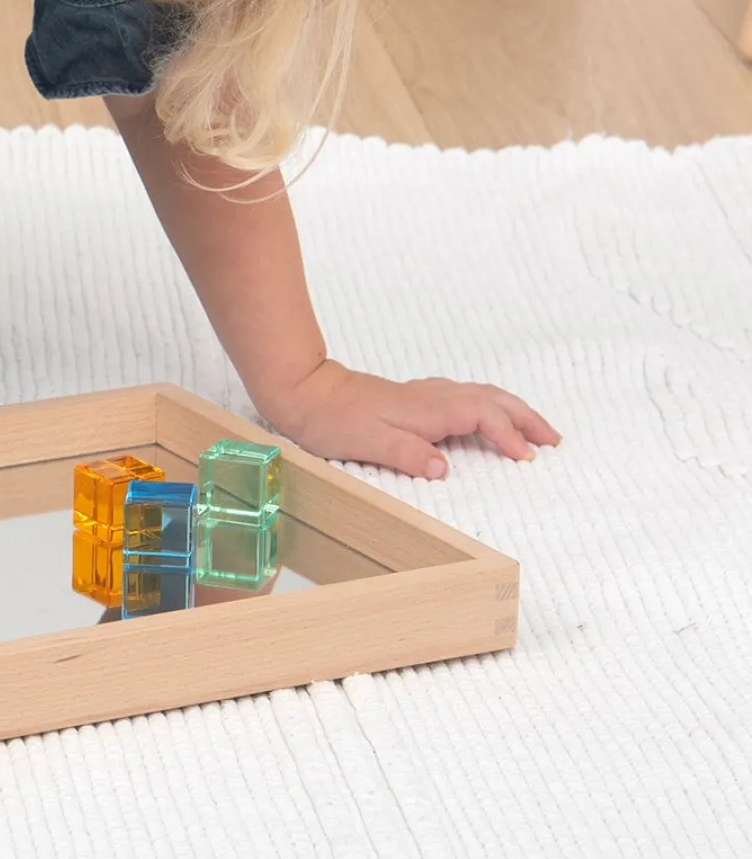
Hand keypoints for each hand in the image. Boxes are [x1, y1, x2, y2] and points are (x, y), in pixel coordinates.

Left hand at [258, 359, 560, 479]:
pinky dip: (489, 407)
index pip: (484, 417)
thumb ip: (407, 454)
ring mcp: (424, 395)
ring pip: (481, 396)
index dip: (510, 436)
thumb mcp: (368, 442)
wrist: (305, 390)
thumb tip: (444, 468)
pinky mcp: (415, 399)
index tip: (528, 458)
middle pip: (492, 399)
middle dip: (526, 417)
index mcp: (428, 408)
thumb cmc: (333, 418)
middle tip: (554, 440)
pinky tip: (488, 420)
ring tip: (534, 432)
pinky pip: (466, 398)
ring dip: (512, 411)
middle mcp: (432, 397)